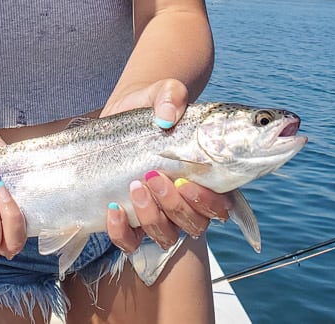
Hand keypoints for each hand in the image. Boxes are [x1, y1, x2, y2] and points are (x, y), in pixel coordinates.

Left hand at [100, 78, 231, 251]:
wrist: (123, 113)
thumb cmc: (154, 107)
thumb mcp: (165, 93)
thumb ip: (172, 96)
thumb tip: (167, 115)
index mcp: (206, 178)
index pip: (221, 206)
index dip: (209, 202)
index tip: (188, 181)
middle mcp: (186, 202)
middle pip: (194, 224)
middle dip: (176, 206)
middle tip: (155, 177)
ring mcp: (159, 214)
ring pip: (165, 234)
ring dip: (151, 216)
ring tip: (135, 186)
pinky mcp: (129, 220)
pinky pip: (130, 241)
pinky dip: (121, 231)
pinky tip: (113, 208)